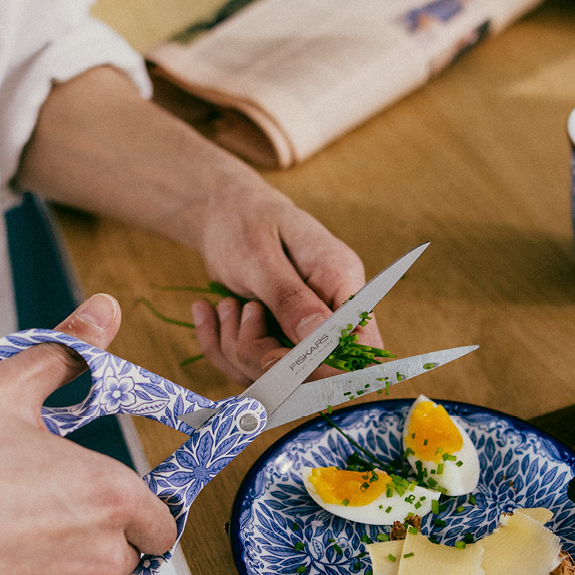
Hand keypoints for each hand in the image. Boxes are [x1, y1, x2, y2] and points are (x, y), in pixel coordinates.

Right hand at [0, 295, 176, 574]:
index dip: (135, 509)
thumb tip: (106, 311)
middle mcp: (98, 561)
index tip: (99, 498)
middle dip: (92, 537)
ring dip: (54, 571)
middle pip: (122, 557)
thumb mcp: (4, 387)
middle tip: (35, 508)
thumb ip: (69, 350)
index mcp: (110, 499)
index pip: (160, 523)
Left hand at [17, 70, 381, 385]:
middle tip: (232, 318)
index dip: (332, 371)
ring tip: (218, 310)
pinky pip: (253, 366)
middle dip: (262, 356)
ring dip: (237, 351)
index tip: (290, 372)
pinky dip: (225, 348)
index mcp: (344, 284)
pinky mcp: (275, 333)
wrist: (210, 199)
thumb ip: (293, 303)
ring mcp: (302, 324)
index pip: (365, 346)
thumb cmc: (237, 214)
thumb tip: (329, 342)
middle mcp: (331, 309)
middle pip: (314, 372)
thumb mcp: (257, 256)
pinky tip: (209, 315)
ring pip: (279, 375)